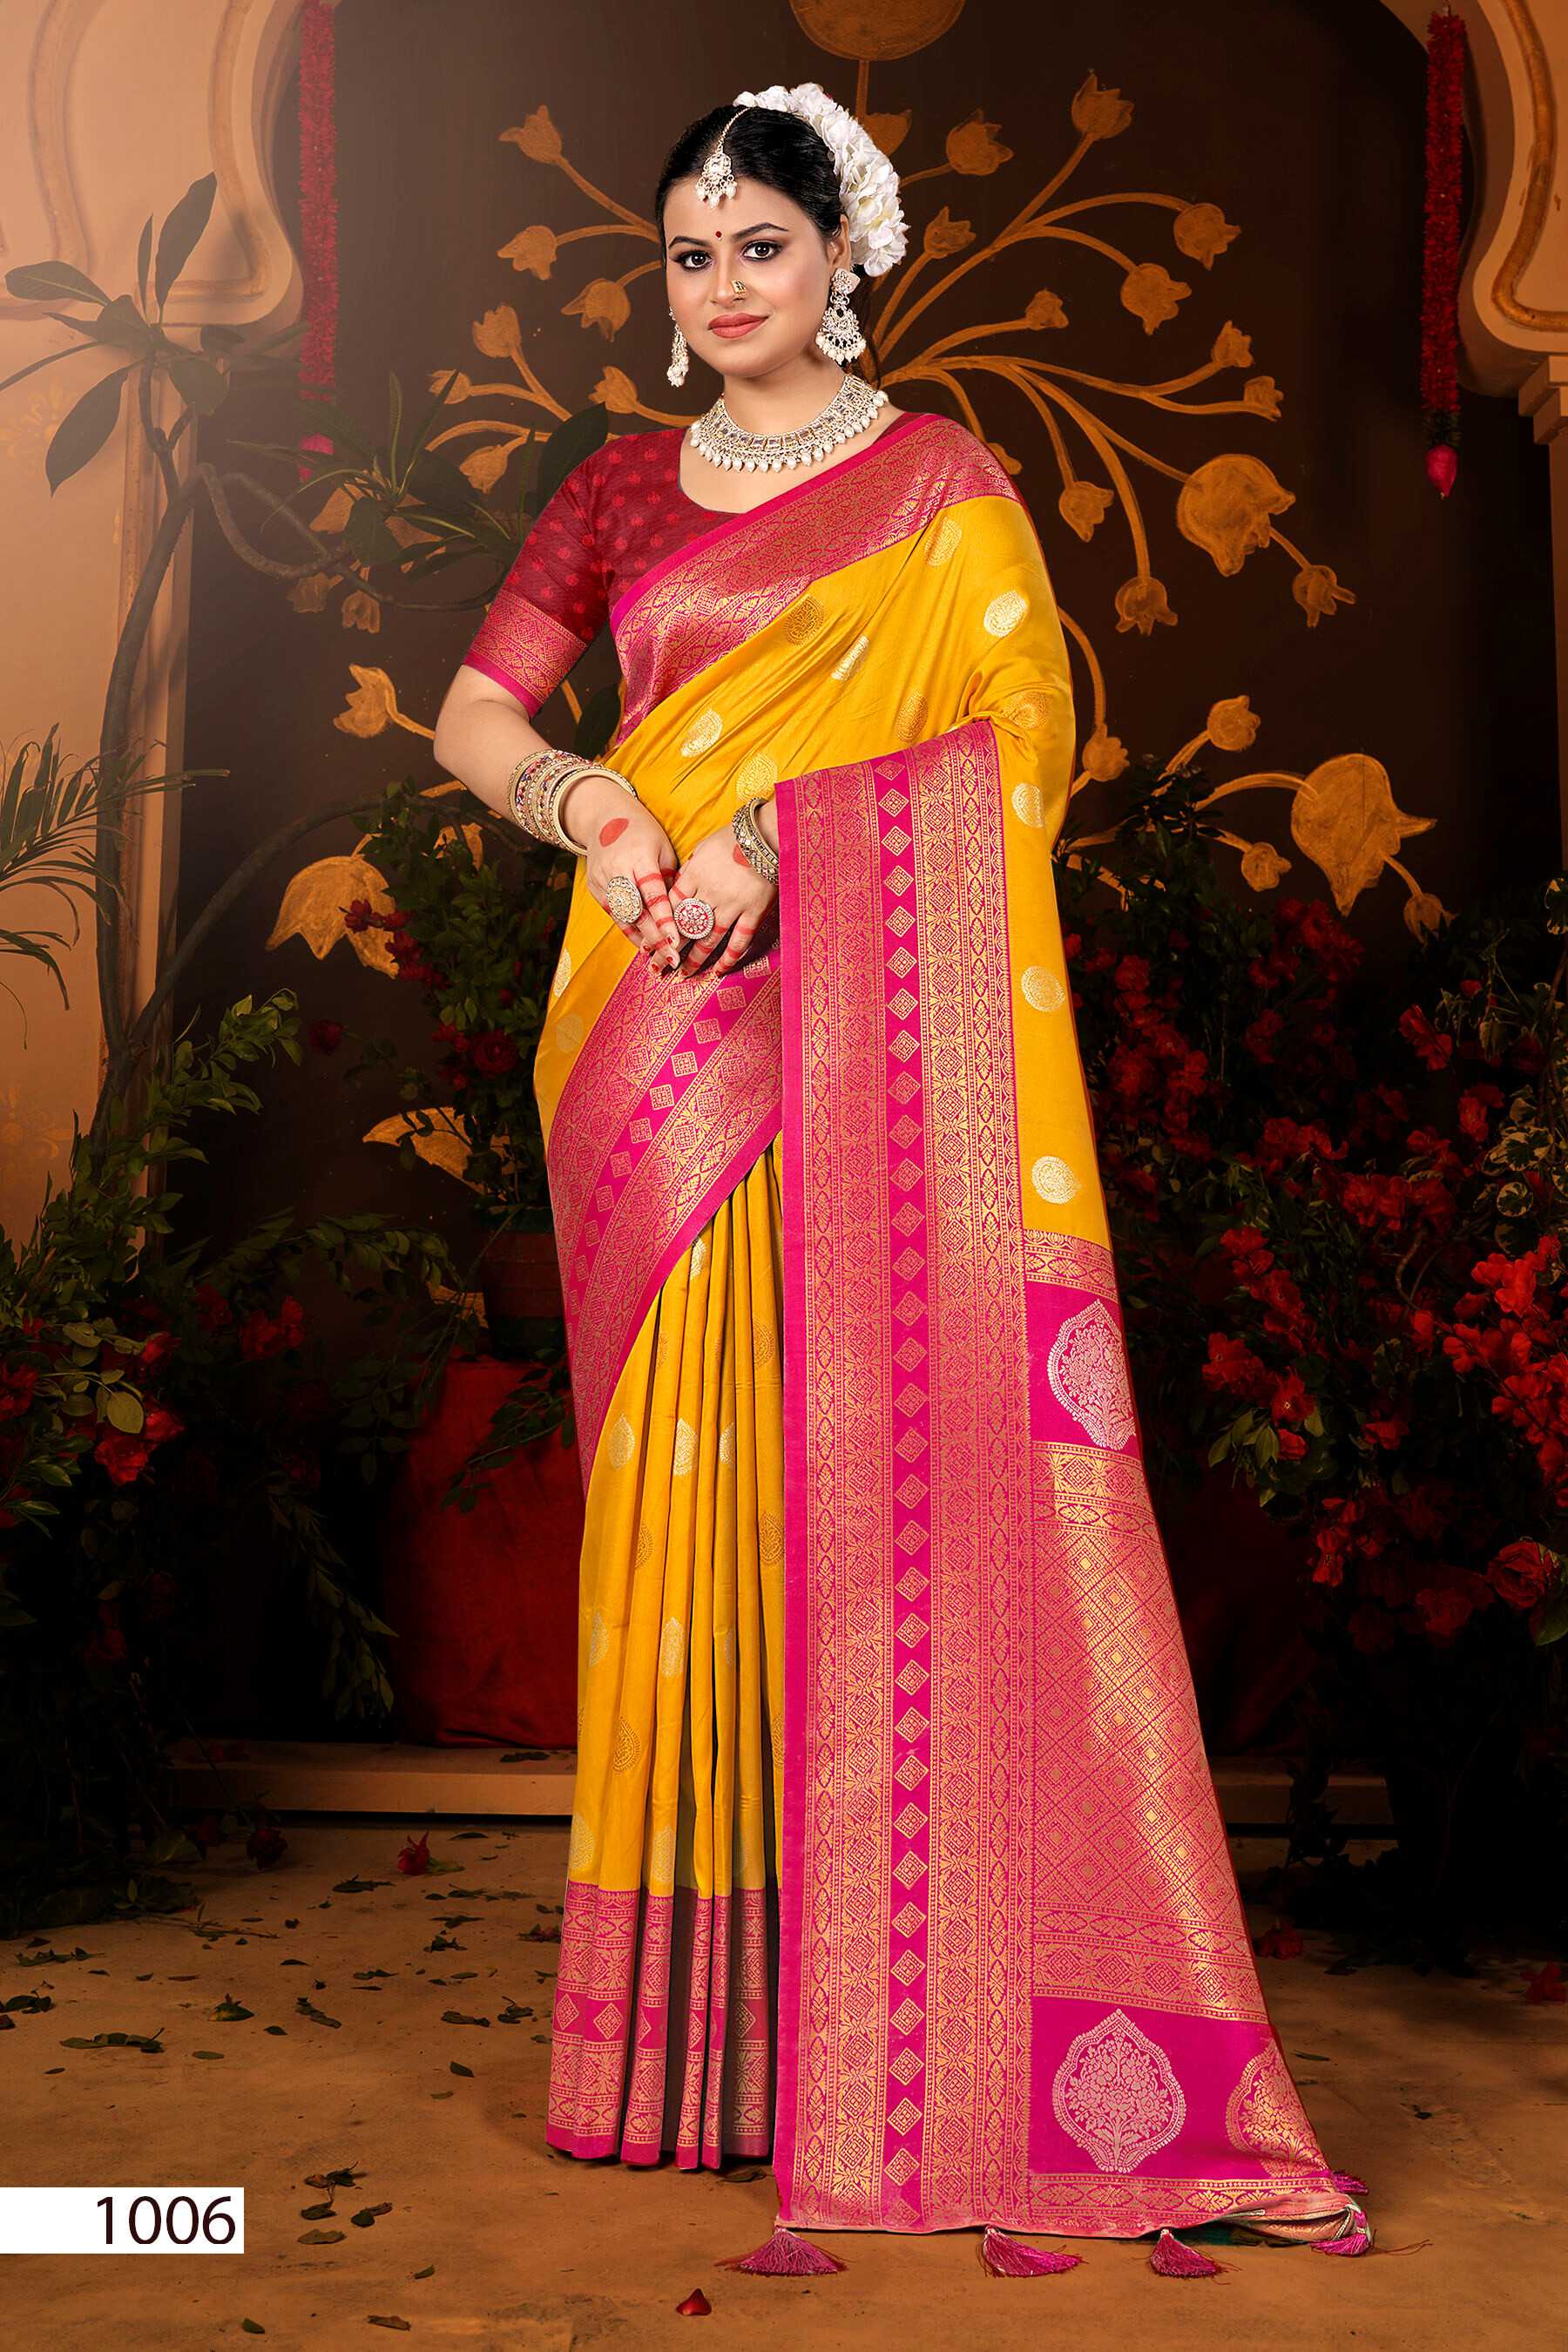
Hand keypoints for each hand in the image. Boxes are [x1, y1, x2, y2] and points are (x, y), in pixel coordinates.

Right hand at [559, 771, 681, 972]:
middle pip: (636, 911)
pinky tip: (645, 947)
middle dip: (655, 938)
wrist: (602, 817)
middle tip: (672, 961)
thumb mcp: (663, 848)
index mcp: (639, 856)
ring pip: (623, 918)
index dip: (664, 919)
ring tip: (660, 962)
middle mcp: (617, 870)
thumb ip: (670, 879)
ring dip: (643, 941)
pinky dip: (630, 932)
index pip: (653, 893)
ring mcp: (602, 880)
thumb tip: (682, 912)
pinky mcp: (594, 888)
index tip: (676, 941)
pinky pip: (614, 916)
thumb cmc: (643, 833)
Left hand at [668, 806, 778, 978]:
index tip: (650, 942)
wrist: (767, 833)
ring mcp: (732, 904)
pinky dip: (729, 958)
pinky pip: (740, 940)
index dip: (659, 928)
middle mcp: (710, 894)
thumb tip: (677, 886)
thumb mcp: (703, 848)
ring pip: (709, 938)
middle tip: (658, 967)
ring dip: (695, 959)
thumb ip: (690, 870)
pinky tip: (719, 971)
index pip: (671, 908)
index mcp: (694, 876)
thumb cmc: (734, 837)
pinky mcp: (753, 911)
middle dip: (670, 949)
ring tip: (684, 974)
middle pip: (685, 927)